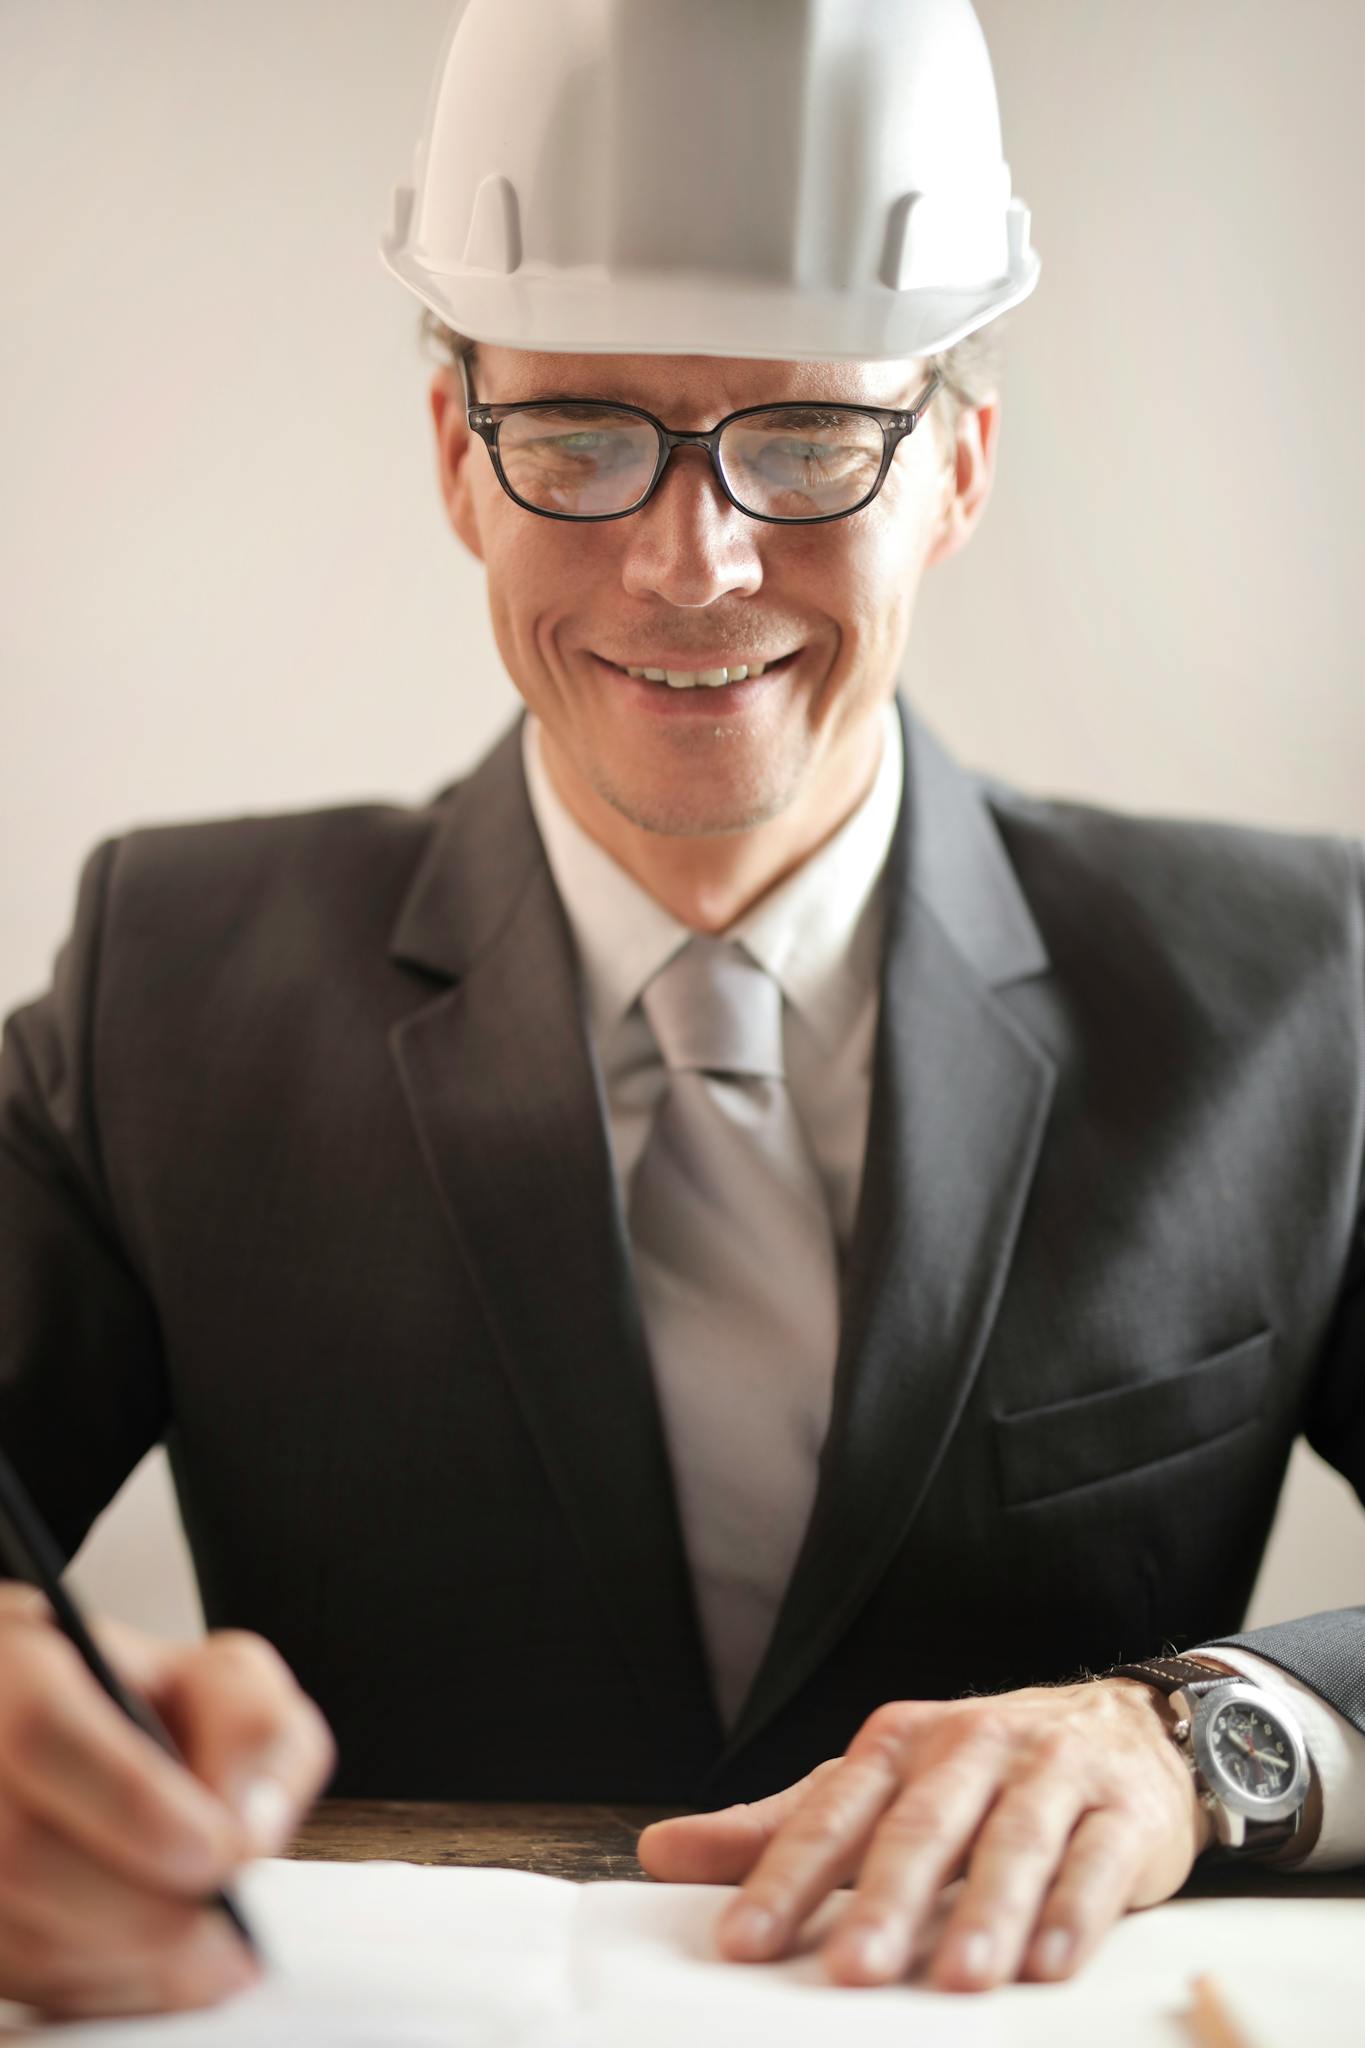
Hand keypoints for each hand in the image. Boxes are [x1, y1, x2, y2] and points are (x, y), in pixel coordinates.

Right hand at [0, 1584, 334, 2018]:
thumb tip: (248, 1824)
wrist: (84, 1748)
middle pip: (22, 1854)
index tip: (218, 1854)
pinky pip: (22, 1982)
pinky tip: (158, 1968)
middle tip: (226, 1925)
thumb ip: (255, 1727)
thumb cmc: (152, 1714)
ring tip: (207, 1949)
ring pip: (19, 1935)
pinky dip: (104, 1990)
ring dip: (129, 1962)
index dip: (134, 1805)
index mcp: (18, 1670)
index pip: (44, 1732)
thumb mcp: (223, 1680)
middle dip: (145, 1910)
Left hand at [636, 1678, 1212, 1991]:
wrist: (1124, 1725)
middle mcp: (972, 1746)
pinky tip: (1050, 1965)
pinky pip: (1098, 1860)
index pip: (832, 1812)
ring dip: (987, 1912)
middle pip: (922, 1828)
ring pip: (1015, 1841)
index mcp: (900, 1742)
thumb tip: (661, 1851)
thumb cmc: (980, 1770)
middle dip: (885, 1902)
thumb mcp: (878, 1784)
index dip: (785, 1876)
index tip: (742, 1942)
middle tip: (850, 1973)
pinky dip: (1076, 1913)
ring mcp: (1052, 1773)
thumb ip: (780, 1826)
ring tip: (959, 1980)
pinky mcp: (1123, 1811)